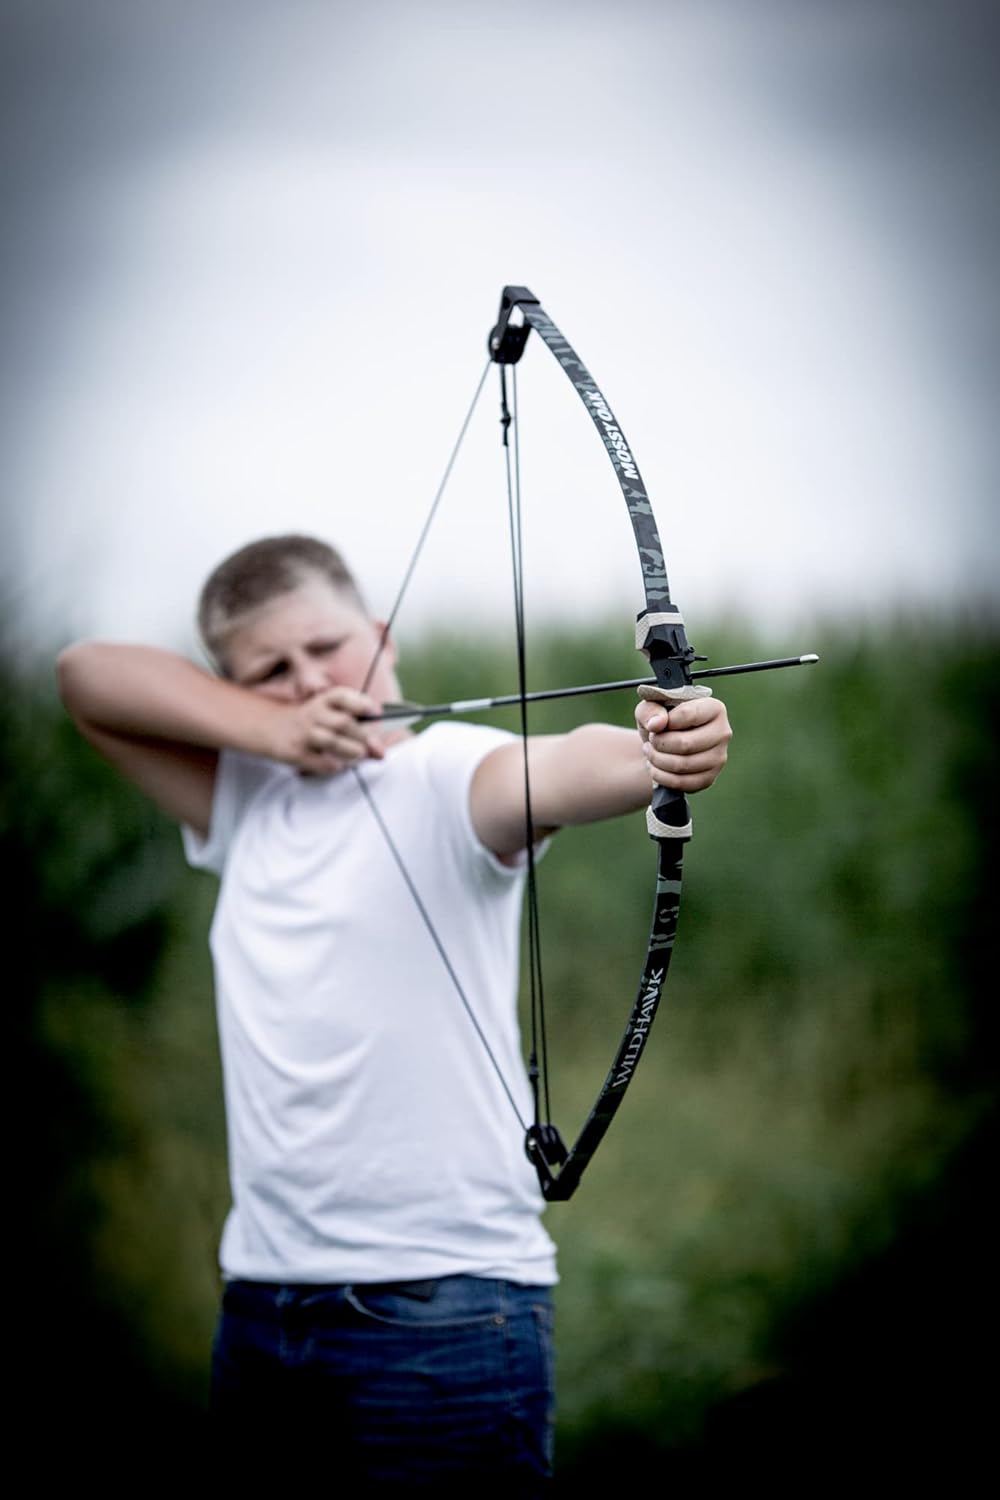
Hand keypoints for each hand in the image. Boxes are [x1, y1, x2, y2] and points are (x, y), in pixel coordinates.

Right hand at [269, 686, 385, 774]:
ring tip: (358, 755)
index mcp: (322, 701)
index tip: (377, 712)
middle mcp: (313, 714)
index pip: (342, 696)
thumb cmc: (308, 723)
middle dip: (363, 736)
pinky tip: (338, 765)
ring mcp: (303, 734)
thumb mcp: (327, 717)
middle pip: (343, 722)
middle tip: (373, 747)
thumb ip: (356, 732)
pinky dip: (335, 766)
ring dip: (352, 751)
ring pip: (332, 741)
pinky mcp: (295, 753)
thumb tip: (381, 753)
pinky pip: (320, 762)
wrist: (266, 727)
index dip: (361, 703)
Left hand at [635, 694, 731, 791]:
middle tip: (650, 741)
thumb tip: (656, 724)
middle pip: (685, 744)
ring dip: (657, 760)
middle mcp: (723, 733)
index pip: (687, 715)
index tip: (656, 725)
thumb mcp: (650, 708)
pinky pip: (681, 782)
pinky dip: (661, 776)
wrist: (663, 745)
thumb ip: (650, 710)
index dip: (665, 722)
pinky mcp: (709, 778)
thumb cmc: (659, 721)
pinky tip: (654, 767)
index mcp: (714, 708)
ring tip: (650, 752)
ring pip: (682, 765)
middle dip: (659, 744)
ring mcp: (718, 758)